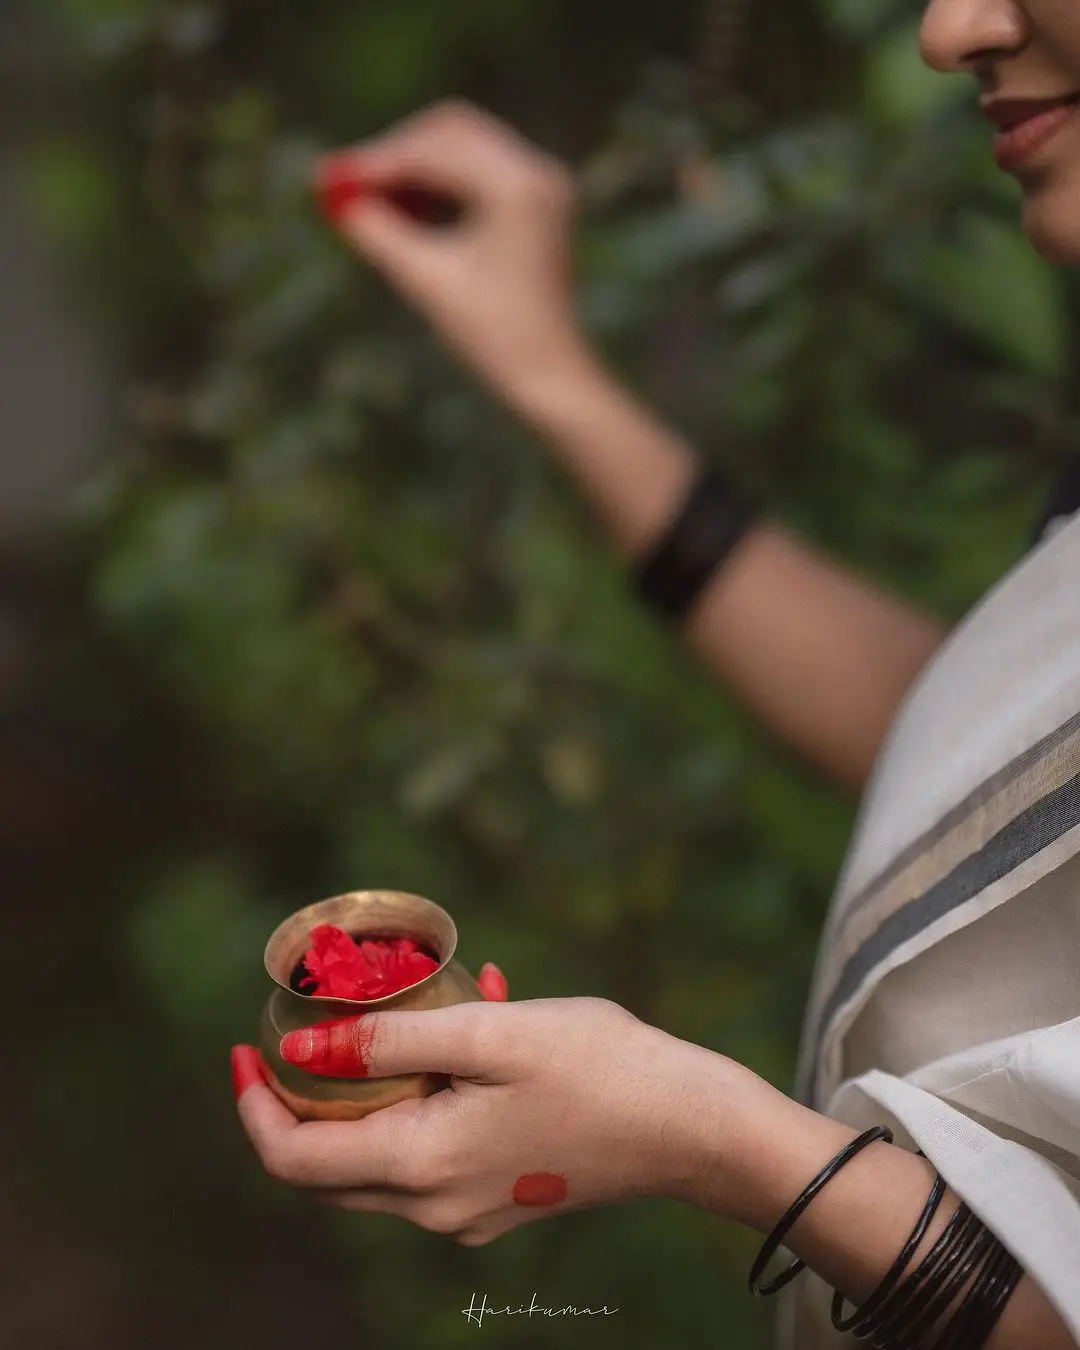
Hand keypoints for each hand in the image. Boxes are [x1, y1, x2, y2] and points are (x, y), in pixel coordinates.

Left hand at [232, 990, 762, 1245]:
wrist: (690, 1127)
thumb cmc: (598, 1068)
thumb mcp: (489, 1033)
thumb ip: (391, 1040)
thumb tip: (303, 1050)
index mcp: (423, 1167)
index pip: (296, 1159)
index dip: (255, 1107)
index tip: (245, 1048)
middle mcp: (436, 1206)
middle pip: (330, 1166)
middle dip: (305, 1098)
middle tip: (309, 1024)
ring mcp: (470, 1209)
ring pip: (379, 1157)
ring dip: (373, 1089)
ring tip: (410, 1009)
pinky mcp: (501, 1196)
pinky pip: (431, 1152)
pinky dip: (425, 1097)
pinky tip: (473, 1028)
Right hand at [313, 100, 595, 405]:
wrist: (551, 377)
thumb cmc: (494, 338)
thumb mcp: (427, 282)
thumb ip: (378, 233)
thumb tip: (333, 195)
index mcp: (518, 188)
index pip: (433, 151)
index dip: (376, 162)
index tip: (328, 176)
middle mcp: (537, 173)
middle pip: (449, 132)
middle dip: (395, 155)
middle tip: (347, 183)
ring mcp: (542, 186)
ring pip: (463, 149)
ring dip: (416, 169)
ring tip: (372, 205)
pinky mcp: (537, 204)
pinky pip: (479, 173)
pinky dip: (440, 185)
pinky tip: (407, 213)